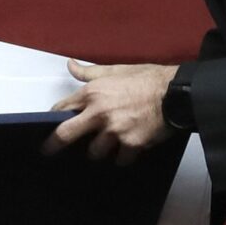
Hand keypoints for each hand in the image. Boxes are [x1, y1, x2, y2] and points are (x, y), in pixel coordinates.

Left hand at [46, 61, 175, 161]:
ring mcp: (114, 131)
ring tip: (106, 147)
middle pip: (65, 134)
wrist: (177, 93)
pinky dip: (122, 158)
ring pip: (95, 152)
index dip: (54, 118)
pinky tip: (127, 151)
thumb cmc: (148, 79)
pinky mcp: (131, 144)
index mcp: (93, 93)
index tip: (51, 126)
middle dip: (54, 145)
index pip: (62, 108)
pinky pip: (119, 159)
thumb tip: (70, 65)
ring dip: (99, 151)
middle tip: (48, 152)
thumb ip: (89, 72)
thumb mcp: (116, 70)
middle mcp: (99, 113)